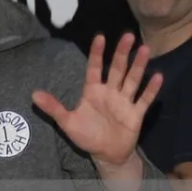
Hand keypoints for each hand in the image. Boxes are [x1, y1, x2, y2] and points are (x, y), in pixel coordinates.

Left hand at [30, 33, 162, 167]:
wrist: (106, 154)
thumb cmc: (87, 135)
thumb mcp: (67, 122)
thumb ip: (53, 107)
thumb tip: (33, 95)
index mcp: (93, 91)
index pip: (94, 68)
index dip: (96, 53)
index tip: (100, 37)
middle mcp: (110, 92)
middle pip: (117, 69)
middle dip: (121, 53)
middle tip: (127, 35)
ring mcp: (124, 102)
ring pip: (132, 79)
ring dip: (138, 65)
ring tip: (145, 49)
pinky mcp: (135, 114)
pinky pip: (144, 99)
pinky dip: (151, 89)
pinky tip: (158, 76)